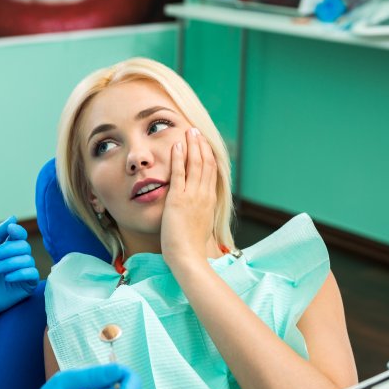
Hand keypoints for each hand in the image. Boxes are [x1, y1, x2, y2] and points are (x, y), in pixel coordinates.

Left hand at [0, 216, 38, 338]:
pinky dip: (19, 273)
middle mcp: (19, 258)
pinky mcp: (28, 285)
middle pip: (24, 246)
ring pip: (27, 259)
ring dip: (8, 263)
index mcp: (9, 248)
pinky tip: (6, 278)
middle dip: (7, 250)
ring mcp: (24, 271)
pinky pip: (32, 273)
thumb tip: (13, 217)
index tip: (10, 230)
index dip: (18, 231)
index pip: (20, 235)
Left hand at [161, 128, 217, 264]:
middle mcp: (204, 195)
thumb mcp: (200, 225)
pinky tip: (177, 145)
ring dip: (192, 145)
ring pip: (195, 164)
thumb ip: (200, 212)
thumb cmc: (191, 247)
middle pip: (206, 163)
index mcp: (209, 201)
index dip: (208, 155)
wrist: (188, 257)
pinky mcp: (178, 199)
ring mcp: (192, 196)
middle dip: (201, 145)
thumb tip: (199, 209)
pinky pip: (180, 173)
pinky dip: (179, 157)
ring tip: (189, 131)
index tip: (204, 143)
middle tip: (196, 130)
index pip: (211, 172)